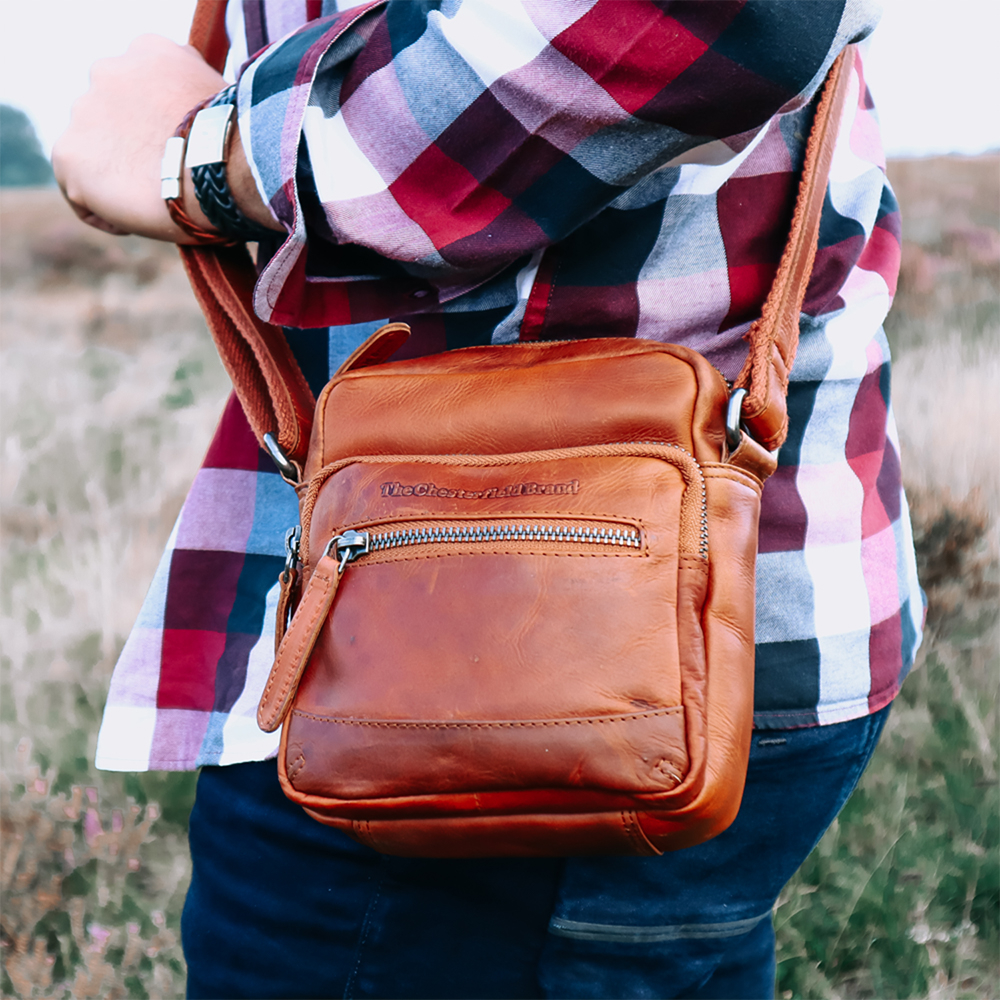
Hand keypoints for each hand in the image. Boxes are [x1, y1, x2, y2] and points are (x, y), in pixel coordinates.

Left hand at [52, 34, 278, 242]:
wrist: (220, 169)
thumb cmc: (238, 144)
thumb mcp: (222, 97)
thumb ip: (196, 99)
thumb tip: (205, 125)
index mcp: (148, 51)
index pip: (142, 88)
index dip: (159, 124)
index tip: (179, 151)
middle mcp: (107, 71)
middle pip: (112, 118)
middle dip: (133, 146)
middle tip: (168, 178)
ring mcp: (83, 112)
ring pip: (94, 155)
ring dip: (118, 177)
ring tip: (155, 203)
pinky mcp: (68, 156)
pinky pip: (81, 195)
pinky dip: (107, 212)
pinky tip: (139, 220)